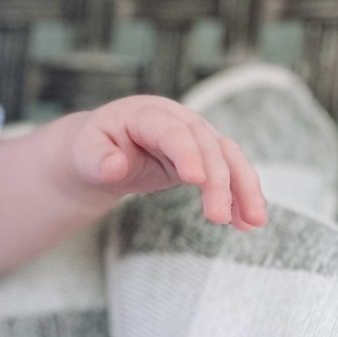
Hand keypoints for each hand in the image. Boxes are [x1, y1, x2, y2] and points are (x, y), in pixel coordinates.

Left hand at [70, 96, 267, 229]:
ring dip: (244, 188)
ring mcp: (196, 136)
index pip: (172, 131)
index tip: (196, 180)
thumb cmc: (91, 149)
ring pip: (229, 157)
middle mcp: (179, 120)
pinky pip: (230, 173)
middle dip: (218, 181)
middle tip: (218, 217)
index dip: (186, 153)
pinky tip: (248, 223)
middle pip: (207, 146)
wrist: (100, 149)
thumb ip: (97, 159)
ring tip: (254, 222)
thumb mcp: (84, 153)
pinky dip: (241, 196)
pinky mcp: (204, 156)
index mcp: (147, 113)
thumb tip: (114, 167)